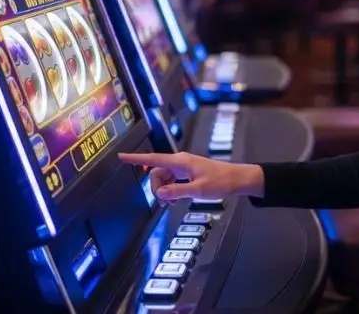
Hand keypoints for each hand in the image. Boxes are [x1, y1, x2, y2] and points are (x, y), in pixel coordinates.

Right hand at [119, 152, 264, 204]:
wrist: (237, 179)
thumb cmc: (221, 181)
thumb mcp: (198, 190)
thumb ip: (177, 191)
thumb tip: (160, 194)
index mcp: (181, 162)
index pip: (153, 159)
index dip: (136, 159)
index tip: (121, 156)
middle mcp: (180, 162)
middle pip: (156, 174)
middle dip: (157, 189)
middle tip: (167, 202)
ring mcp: (183, 167)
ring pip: (163, 179)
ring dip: (165, 191)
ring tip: (174, 202)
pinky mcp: (187, 173)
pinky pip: (171, 181)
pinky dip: (171, 190)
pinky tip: (177, 199)